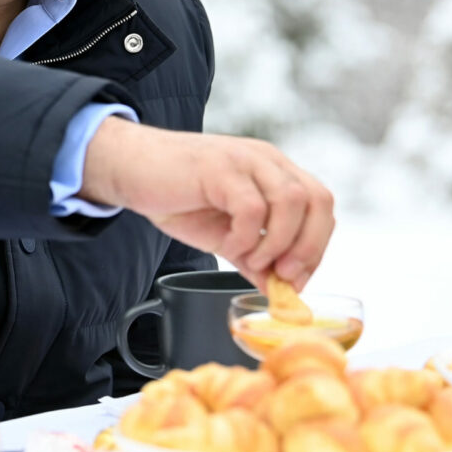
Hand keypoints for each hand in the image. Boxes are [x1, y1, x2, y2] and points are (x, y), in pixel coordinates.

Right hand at [79, 117, 333, 289]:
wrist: (131, 169)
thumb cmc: (176, 196)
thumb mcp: (223, 234)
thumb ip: (253, 257)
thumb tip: (278, 291)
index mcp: (273, 171)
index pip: (320, 204)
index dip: (317, 244)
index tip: (296, 278)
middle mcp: (266, 161)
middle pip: (317, 200)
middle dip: (309, 246)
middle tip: (284, 274)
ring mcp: (244, 161)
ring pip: (291, 201)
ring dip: (278, 242)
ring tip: (250, 259)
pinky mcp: (220, 168)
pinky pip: (252, 207)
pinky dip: (247, 237)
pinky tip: (229, 246)